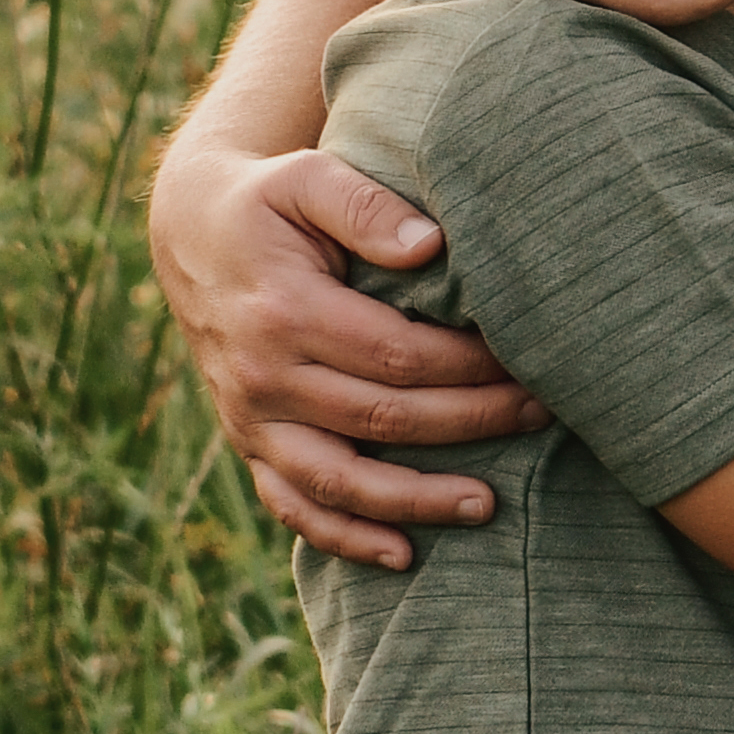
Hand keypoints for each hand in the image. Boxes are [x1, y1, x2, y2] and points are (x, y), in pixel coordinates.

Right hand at [155, 132, 533, 567]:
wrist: (192, 232)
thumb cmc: (269, 200)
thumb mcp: (307, 178)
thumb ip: (366, 205)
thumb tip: (432, 244)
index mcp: (285, 311)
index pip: (397, 354)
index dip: (467, 365)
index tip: (527, 360)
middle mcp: (263, 375)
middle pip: (383, 419)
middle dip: (471, 421)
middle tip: (542, 414)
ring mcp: (251, 419)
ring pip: (340, 481)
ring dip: (416, 501)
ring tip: (489, 505)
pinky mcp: (248, 443)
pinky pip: (292, 506)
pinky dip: (344, 538)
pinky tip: (403, 556)